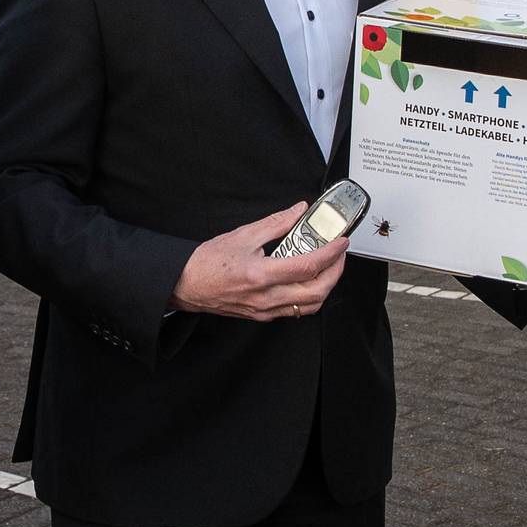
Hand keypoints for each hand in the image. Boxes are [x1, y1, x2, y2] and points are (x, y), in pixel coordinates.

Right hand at [168, 203, 348, 320]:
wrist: (185, 284)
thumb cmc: (207, 262)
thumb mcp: (243, 235)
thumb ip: (276, 223)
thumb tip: (298, 211)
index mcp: (261, 275)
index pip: (308, 267)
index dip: (331, 253)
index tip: (340, 241)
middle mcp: (265, 297)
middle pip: (316, 292)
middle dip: (335, 272)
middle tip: (339, 254)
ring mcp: (265, 310)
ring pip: (309, 306)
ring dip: (325, 286)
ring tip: (327, 266)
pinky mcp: (262, 315)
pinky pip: (295, 310)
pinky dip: (308, 296)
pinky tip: (307, 280)